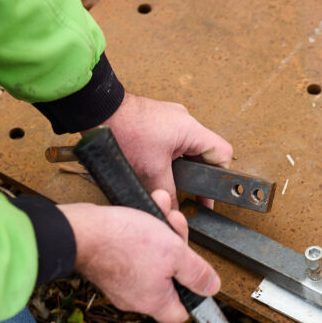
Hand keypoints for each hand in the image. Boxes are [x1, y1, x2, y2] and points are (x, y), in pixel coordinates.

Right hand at [58, 190, 219, 322]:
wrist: (79, 230)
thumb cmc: (123, 242)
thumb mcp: (174, 253)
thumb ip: (196, 272)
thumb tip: (213, 288)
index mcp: (153, 301)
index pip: (180, 313)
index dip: (192, 294)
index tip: (195, 273)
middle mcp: (134, 296)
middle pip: (168, 277)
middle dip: (177, 246)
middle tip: (176, 226)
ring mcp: (119, 281)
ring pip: (152, 257)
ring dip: (161, 231)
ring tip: (162, 209)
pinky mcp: (108, 264)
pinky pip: (132, 250)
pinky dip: (142, 229)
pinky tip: (146, 209)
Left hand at [100, 93, 232, 208]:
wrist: (99, 110)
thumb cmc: (124, 130)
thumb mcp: (150, 170)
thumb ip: (168, 193)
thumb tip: (174, 211)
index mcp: (191, 129)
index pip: (222, 153)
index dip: (220, 176)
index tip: (211, 194)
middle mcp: (185, 121)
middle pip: (206, 154)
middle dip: (201, 176)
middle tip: (196, 196)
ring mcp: (171, 120)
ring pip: (188, 150)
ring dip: (184, 168)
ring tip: (176, 184)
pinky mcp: (158, 122)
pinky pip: (174, 144)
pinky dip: (171, 159)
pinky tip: (161, 170)